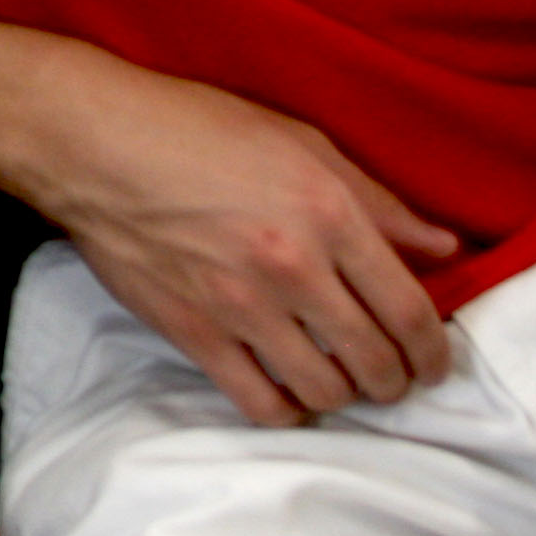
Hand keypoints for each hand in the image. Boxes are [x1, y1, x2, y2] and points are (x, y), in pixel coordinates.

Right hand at [26, 62, 457, 424]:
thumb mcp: (297, 141)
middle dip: (395, 381)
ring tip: (335, 377)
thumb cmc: (193, 126)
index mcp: (328, 211)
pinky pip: (261, 403)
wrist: (90, 141)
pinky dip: (286, 409)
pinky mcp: (194, 332)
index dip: (435, 353)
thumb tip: (444, 249)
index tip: (432, 362)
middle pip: (375, 362)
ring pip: (325, 391)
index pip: (411, 312)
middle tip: (388, 375)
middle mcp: (293, 265)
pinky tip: (284, 387)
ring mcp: (241, 304)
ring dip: (342, 394)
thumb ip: (376, 200)